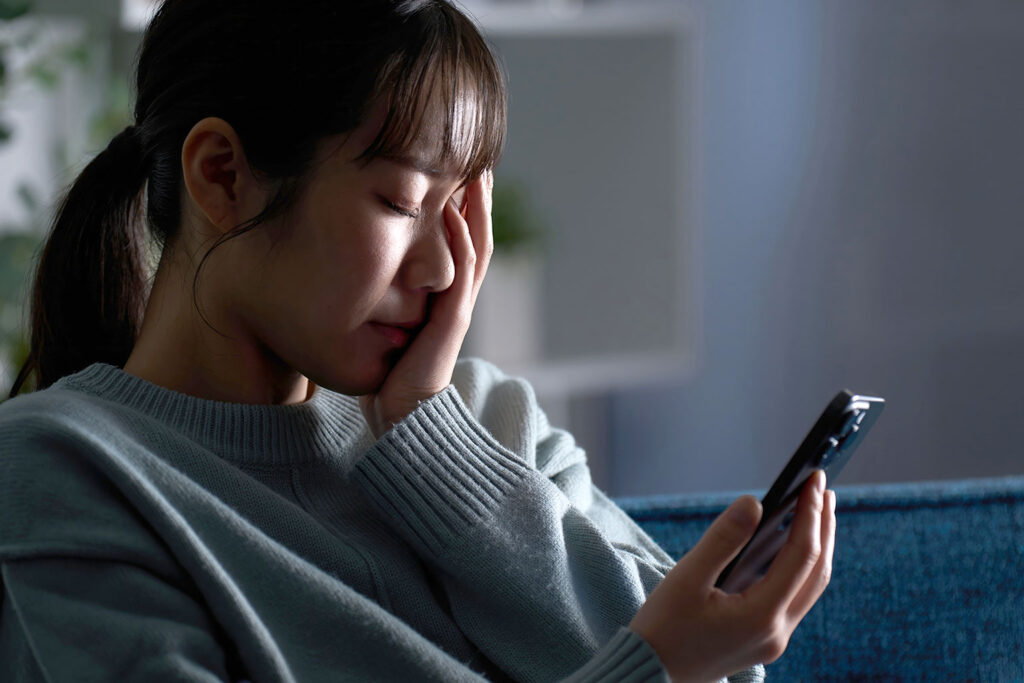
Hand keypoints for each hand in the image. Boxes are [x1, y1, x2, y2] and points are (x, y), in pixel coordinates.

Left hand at [360, 170, 493, 437]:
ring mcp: (457, 312)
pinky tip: (451, 211)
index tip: (458, 172)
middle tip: (478, 160)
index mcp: (444, 300)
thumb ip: (383, 300)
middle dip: (479, 200)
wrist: (397, 420)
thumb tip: (349, 261)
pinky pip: (461, 274)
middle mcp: (456, 302)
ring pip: (476, 250)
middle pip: (477, 239)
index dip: (465, 208)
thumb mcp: (382, 328)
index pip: (461, 244)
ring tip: (474, 173)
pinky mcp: (451, 325)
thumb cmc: (385, 379)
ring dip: (476, 211)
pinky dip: (459, 240)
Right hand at [629, 470, 835, 682]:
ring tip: (818, 511)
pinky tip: (793, 547)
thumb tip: (755, 501)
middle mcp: (777, 631)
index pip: (802, 555)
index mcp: (761, 616)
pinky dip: (803, 567)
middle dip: (824, 527)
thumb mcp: (686, 577)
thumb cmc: (663, 627)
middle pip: (817, 572)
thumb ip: (723, 538)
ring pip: (811, 587)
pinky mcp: (765, 640)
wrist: (650, 674)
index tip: (813, 480)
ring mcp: (774, 640)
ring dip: (819, 547)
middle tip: (822, 487)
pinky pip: (797, 598)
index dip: (810, 514)